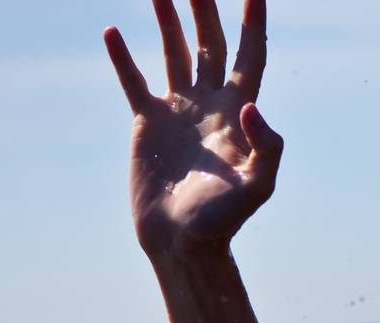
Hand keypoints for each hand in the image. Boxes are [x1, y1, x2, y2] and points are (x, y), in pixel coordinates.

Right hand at [104, 0, 276, 254]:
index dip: (253, 21)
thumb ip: (265, 147)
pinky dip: (124, 58)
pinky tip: (114, 31)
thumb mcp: (257, 187)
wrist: (183, 241)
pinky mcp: (147, 124)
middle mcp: (210, 104)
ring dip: (168, 20)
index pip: (250, 55)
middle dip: (206, 8)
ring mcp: (178, 111)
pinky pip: (134, 81)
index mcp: (239, 113)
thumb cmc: (223, 220)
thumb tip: (250, 105)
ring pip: (174, 52)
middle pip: (211, 43)